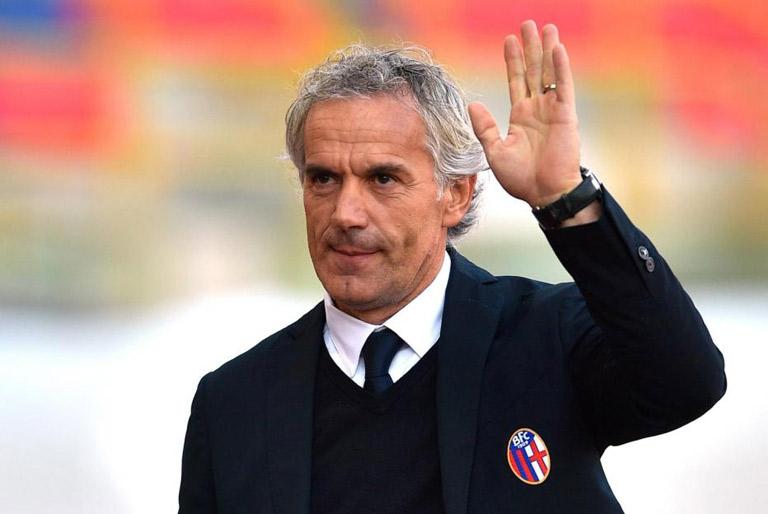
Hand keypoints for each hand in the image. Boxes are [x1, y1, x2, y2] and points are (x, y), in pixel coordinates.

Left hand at [469, 21, 581, 207]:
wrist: (544, 193)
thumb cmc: (521, 178)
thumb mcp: (495, 151)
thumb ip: (484, 127)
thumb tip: (472, 104)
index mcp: (520, 117)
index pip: (515, 81)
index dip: (512, 60)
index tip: (509, 39)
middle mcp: (537, 109)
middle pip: (532, 71)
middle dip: (530, 48)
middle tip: (528, 24)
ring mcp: (552, 110)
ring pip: (548, 74)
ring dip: (547, 51)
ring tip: (545, 28)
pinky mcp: (565, 115)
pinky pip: (563, 87)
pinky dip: (560, 68)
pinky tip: (557, 50)